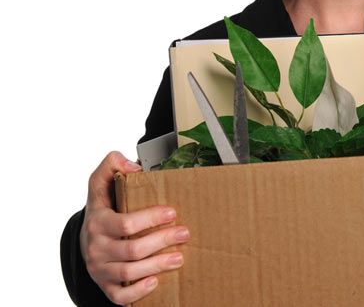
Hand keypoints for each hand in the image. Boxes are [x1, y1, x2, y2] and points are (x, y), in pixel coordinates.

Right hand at [80, 151, 188, 304]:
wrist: (84, 237)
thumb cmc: (103, 208)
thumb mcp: (101, 182)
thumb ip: (112, 164)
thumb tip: (132, 166)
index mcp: (98, 221)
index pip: (125, 223)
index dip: (151, 218)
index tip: (173, 212)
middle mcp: (96, 247)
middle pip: (132, 250)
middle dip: (162, 241)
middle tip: (184, 233)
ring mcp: (100, 268)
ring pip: (129, 273)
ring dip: (157, 266)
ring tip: (180, 257)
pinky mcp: (105, 285)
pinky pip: (119, 296)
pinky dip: (138, 292)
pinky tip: (156, 282)